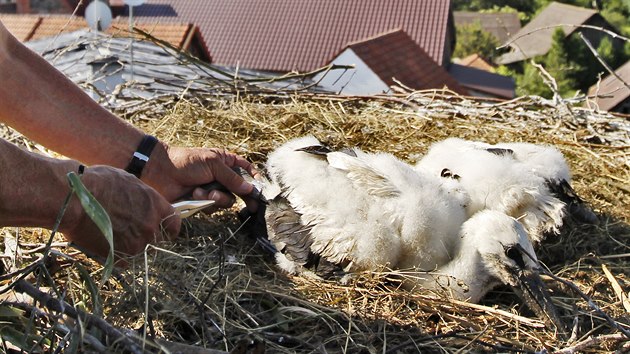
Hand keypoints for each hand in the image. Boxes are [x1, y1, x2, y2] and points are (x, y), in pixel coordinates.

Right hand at [60, 165, 180, 262]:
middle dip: (148, 237)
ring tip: (113, 236)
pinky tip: (105, 244)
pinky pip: (124, 260)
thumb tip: (144, 202)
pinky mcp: (120, 257)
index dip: (168, 227)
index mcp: (156, 206)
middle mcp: (151, 226)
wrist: (73, 199)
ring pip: (141, 250)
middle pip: (158, 239)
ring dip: (131, 246)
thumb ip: (142, 196)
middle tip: (131, 233)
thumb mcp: (128, 181)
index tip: (163, 229)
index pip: (174, 223)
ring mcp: (137, 243)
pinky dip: (116, 255)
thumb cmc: (97, 183)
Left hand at [144, 144, 261, 212]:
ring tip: (204, 192)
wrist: (160, 172)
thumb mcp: (212, 165)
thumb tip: (249, 189)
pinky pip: (213, 208)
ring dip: (217, 198)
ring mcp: (212, 189)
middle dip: (242, 197)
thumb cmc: (185, 162)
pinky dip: (205, 203)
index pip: (246, 170)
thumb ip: (232, 177)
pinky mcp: (202, 202)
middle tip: (251, 207)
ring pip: (227, 201)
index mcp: (225, 162)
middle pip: (240, 189)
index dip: (254, 178)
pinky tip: (195, 195)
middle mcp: (221, 176)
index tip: (260, 188)